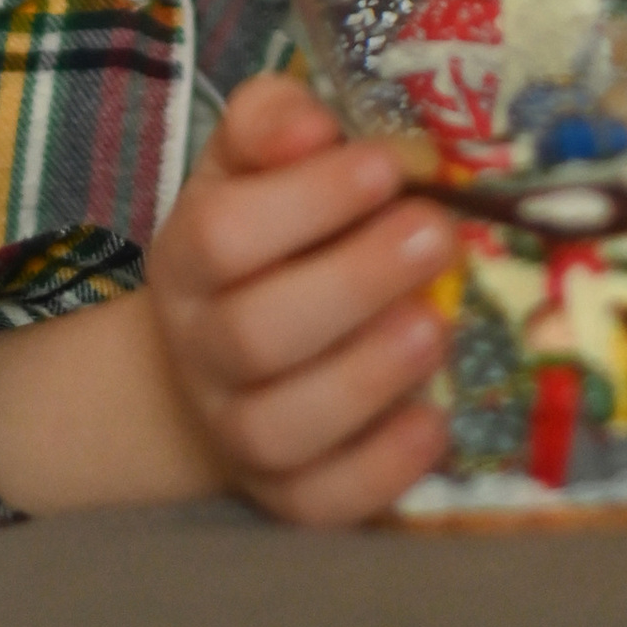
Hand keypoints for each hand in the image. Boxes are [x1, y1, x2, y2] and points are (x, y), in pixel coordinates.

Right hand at [143, 75, 459, 524]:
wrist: (220, 360)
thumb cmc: (265, 241)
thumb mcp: (251, 165)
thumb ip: (274, 123)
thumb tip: (312, 125)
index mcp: (189, 259)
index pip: (224, 234)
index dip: (307, 201)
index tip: (386, 167)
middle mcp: (203, 352)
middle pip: (255, 334)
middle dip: (354, 282)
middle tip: (437, 235)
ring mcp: (238, 432)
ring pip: (282, 427)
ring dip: (367, 376)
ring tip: (436, 323)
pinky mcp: (285, 495)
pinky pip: (321, 503)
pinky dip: (380, 469)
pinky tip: (434, 421)